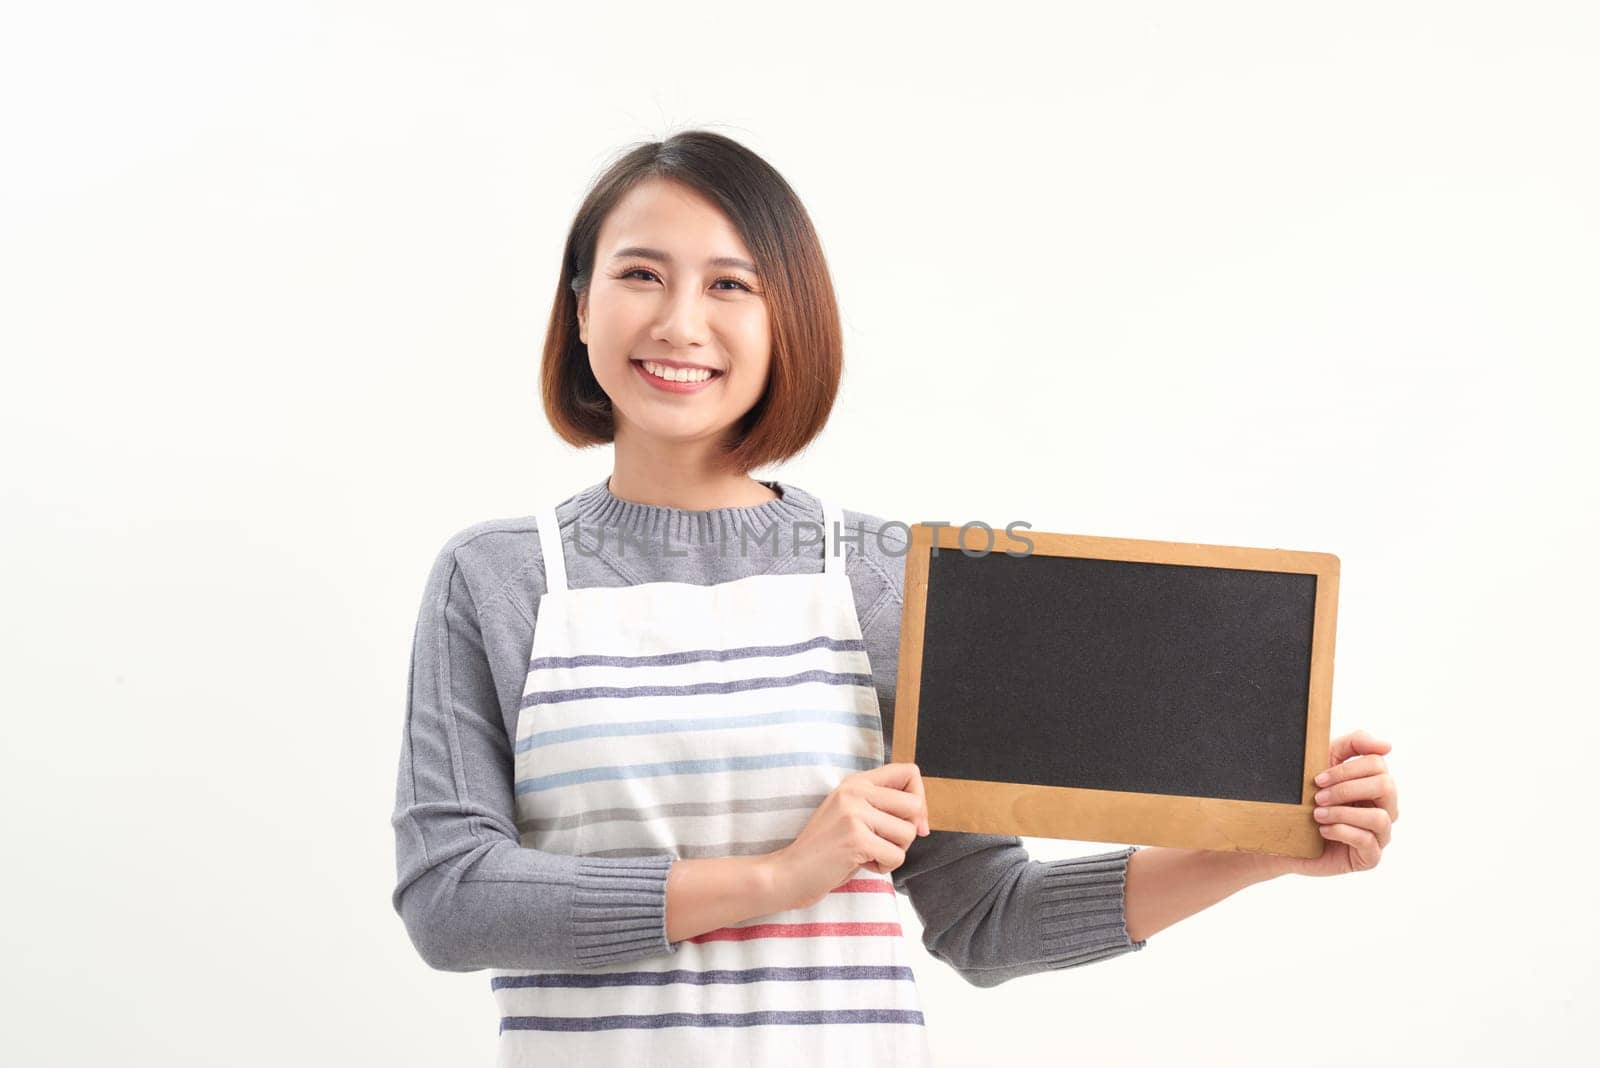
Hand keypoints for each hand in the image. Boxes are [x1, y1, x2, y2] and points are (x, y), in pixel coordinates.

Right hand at [765, 762, 929, 910]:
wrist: (790, 872)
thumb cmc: (826, 849)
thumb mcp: (851, 815)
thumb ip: (881, 808)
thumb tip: (923, 821)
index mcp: (856, 782)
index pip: (908, 772)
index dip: (919, 798)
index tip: (910, 821)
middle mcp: (855, 791)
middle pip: (914, 805)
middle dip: (908, 832)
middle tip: (885, 843)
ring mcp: (854, 813)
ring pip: (908, 833)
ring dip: (894, 852)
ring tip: (868, 854)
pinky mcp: (856, 838)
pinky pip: (896, 856)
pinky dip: (884, 867)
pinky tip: (862, 864)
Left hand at [1273, 729, 1398, 877]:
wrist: (1287, 835)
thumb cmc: (1308, 796)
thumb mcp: (1324, 763)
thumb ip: (1353, 745)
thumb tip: (1387, 746)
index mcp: (1375, 783)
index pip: (1377, 764)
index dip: (1346, 769)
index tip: (1317, 779)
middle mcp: (1385, 807)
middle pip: (1385, 786)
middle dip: (1346, 789)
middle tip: (1318, 797)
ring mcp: (1380, 833)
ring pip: (1380, 817)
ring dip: (1343, 812)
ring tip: (1318, 815)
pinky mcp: (1370, 856)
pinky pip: (1368, 842)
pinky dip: (1341, 831)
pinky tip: (1322, 830)